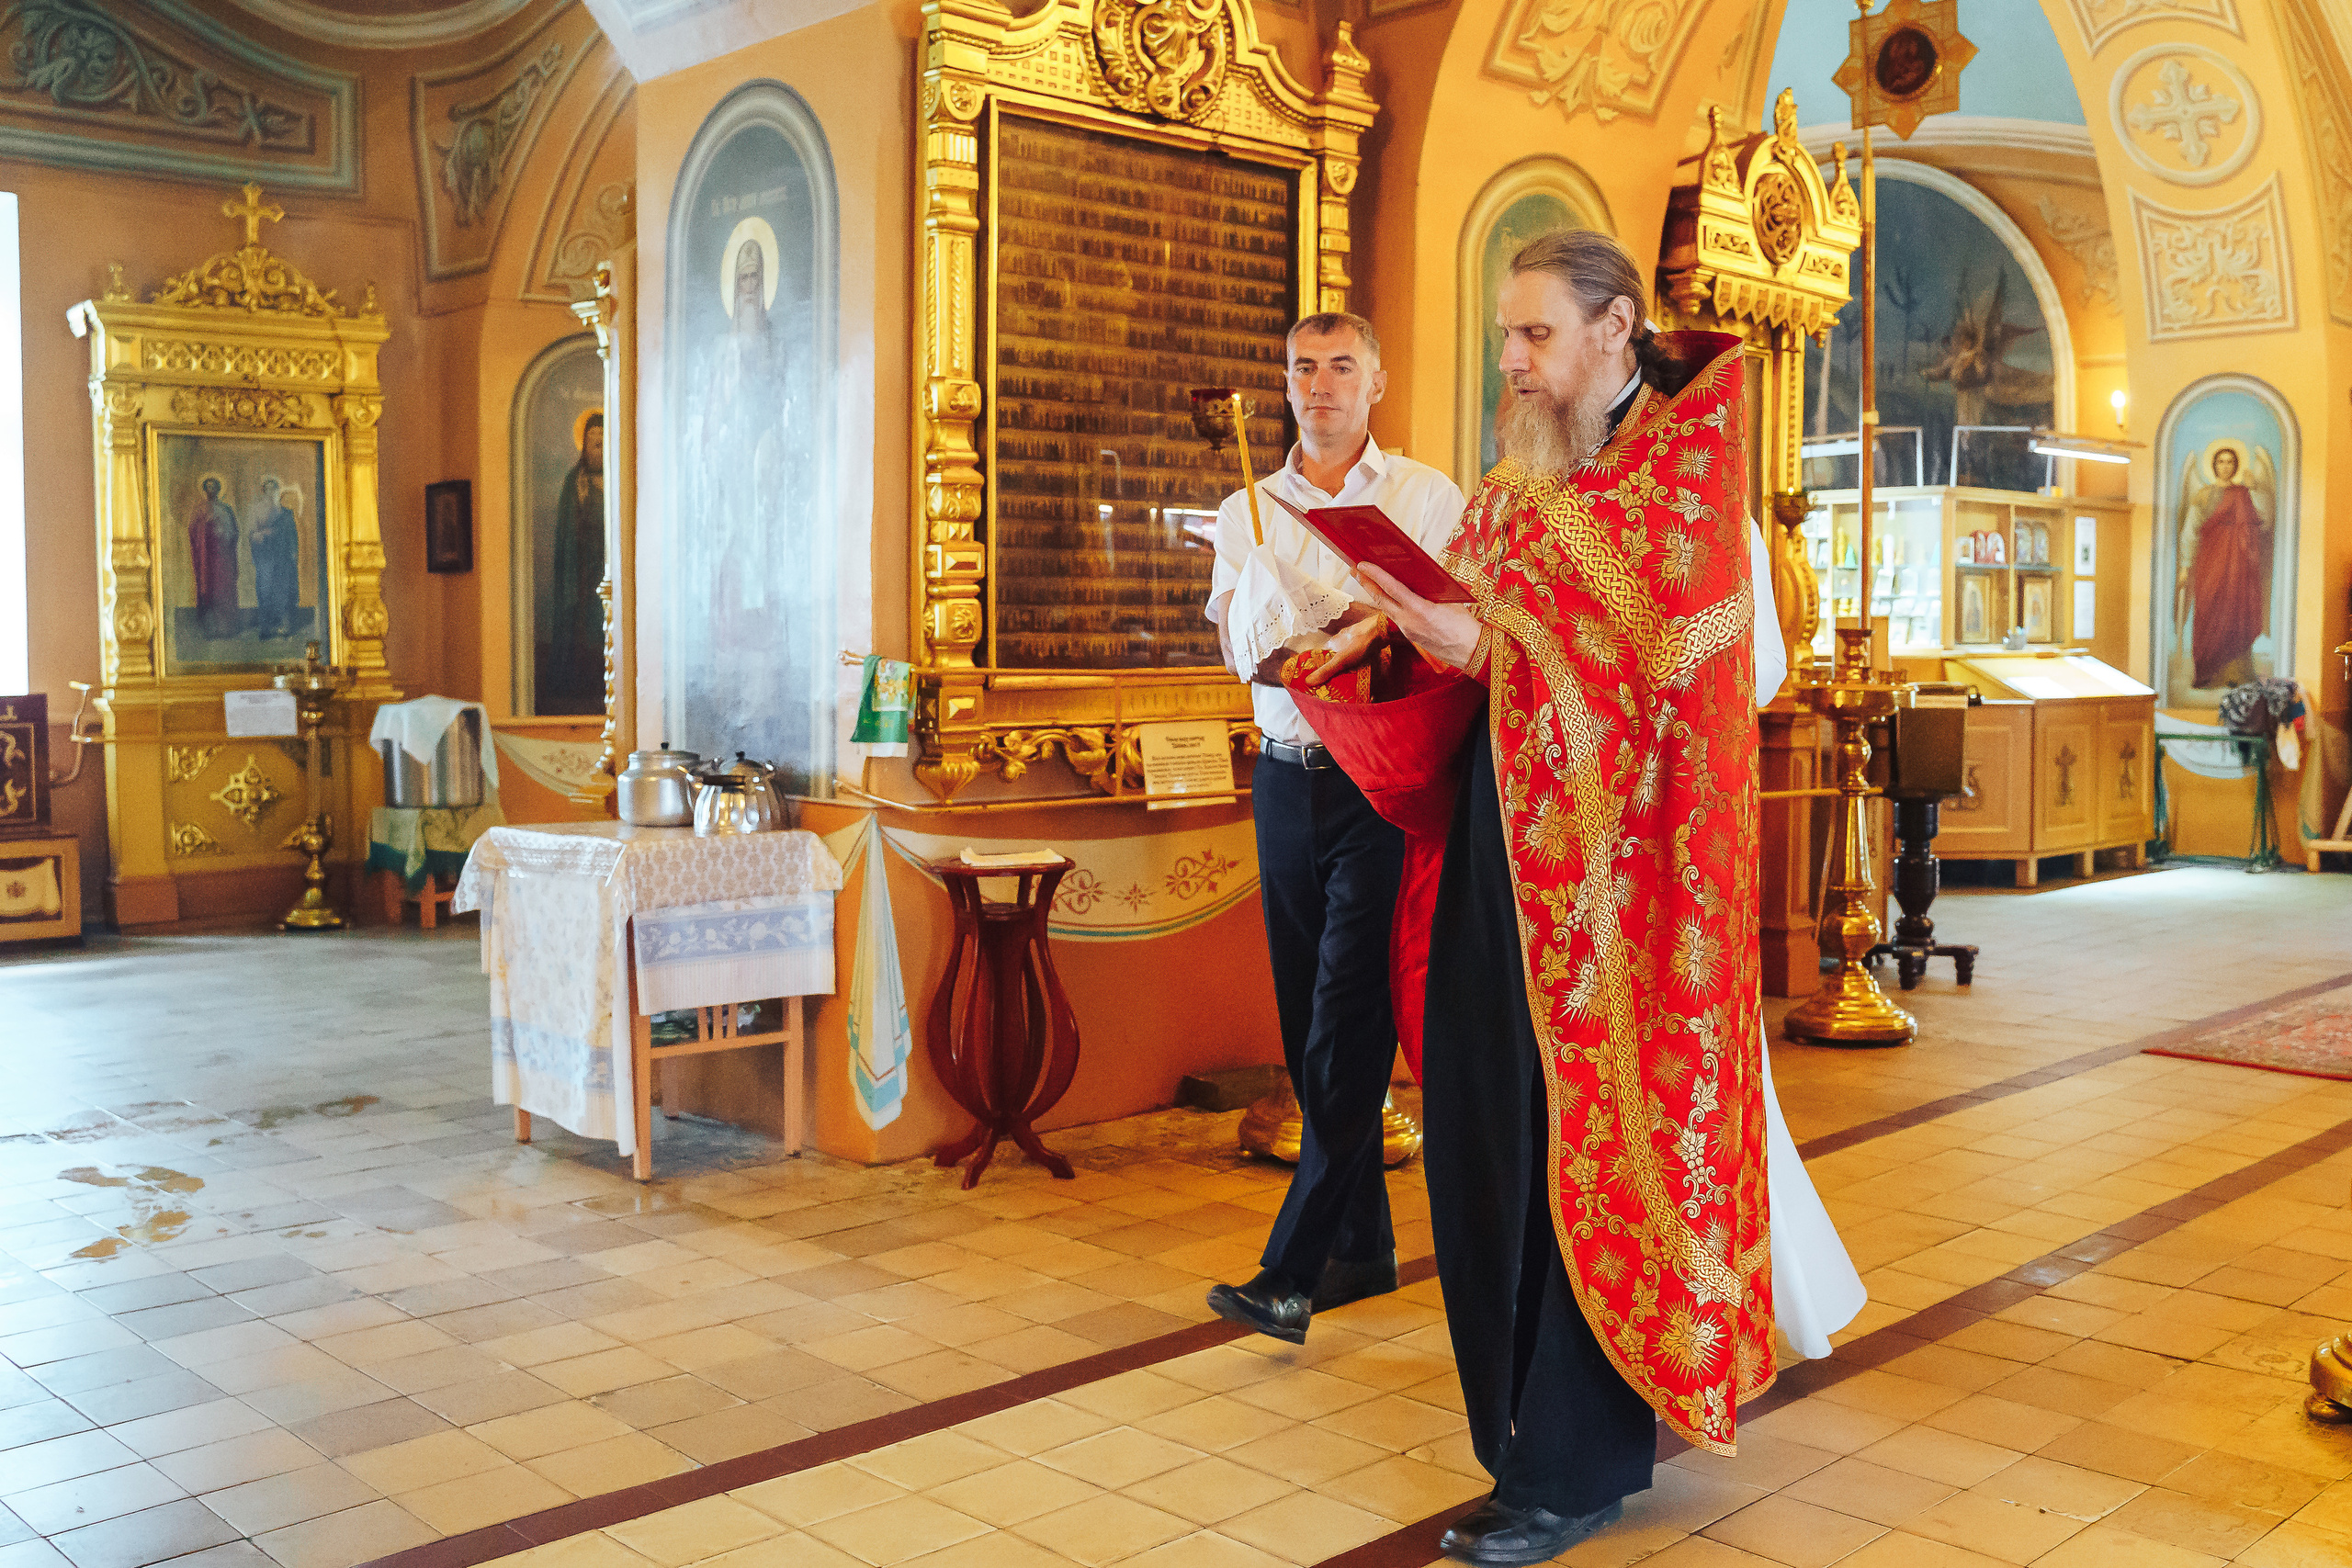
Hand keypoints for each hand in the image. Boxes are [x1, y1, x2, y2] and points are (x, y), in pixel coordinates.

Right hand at [1303, 609, 1387, 686]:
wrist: (1383, 630)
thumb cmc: (1361, 643)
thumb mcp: (1341, 660)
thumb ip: (1326, 671)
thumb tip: (1308, 681)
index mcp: (1333, 642)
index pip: (1321, 655)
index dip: (1320, 666)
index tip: (1320, 678)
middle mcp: (1342, 639)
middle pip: (1335, 655)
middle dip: (1336, 668)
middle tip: (1337, 682)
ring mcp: (1355, 639)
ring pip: (1348, 654)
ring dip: (1348, 665)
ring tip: (1350, 678)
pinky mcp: (1367, 641)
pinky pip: (1360, 654)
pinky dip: (1359, 661)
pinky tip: (1363, 668)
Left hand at [1356, 563, 1481, 669]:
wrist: (1469, 651)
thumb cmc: (1464, 625)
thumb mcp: (1449, 601)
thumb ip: (1431, 589)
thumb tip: (1418, 575)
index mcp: (1419, 610)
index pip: (1391, 588)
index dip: (1375, 575)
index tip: (1362, 565)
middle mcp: (1409, 621)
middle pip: (1380, 599)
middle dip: (1366, 583)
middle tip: (1355, 570)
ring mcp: (1407, 630)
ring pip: (1387, 609)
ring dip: (1376, 594)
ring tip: (1368, 581)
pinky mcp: (1410, 636)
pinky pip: (1396, 616)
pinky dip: (1390, 605)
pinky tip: (1389, 598)